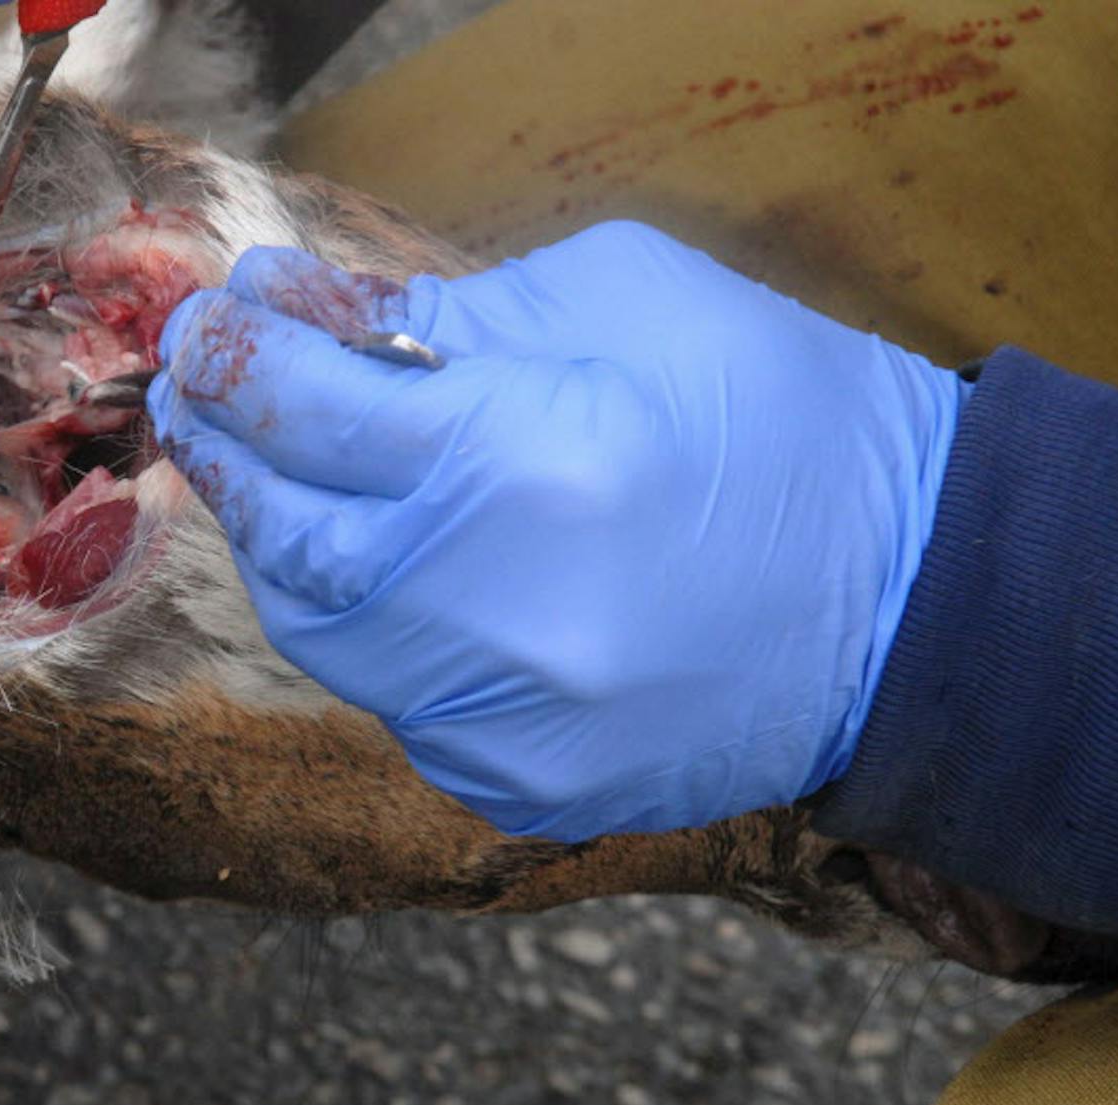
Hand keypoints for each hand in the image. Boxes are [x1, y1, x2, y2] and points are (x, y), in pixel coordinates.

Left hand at [148, 222, 969, 840]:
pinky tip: (390, 581)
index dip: (233, 358)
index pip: (306, 409)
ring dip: (284, 550)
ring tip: (280, 481)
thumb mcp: (627, 303)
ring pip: (320, 636)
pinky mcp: (515, 787)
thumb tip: (300, 310)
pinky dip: (370, 636)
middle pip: (286, 535)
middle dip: (229, 455)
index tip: (204, 327)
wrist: (919, 606)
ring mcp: (500, 721)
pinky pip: (393, 705)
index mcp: (523, 464)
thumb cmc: (788, 422)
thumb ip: (449, 314)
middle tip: (199, 399)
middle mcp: (491, 613)